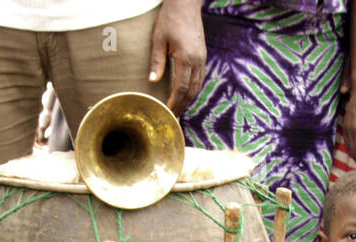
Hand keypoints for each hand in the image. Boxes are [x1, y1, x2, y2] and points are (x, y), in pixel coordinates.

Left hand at [150, 0, 205, 114]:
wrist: (186, 4)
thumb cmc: (170, 18)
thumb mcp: (158, 38)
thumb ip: (156, 61)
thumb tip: (152, 81)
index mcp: (186, 58)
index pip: (181, 88)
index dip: (174, 102)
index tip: (168, 112)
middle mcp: (198, 61)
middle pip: (192, 91)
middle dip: (183, 105)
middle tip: (174, 117)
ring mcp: (202, 58)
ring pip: (198, 86)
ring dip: (189, 99)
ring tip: (179, 109)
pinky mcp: (203, 56)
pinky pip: (200, 78)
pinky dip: (193, 89)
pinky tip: (185, 94)